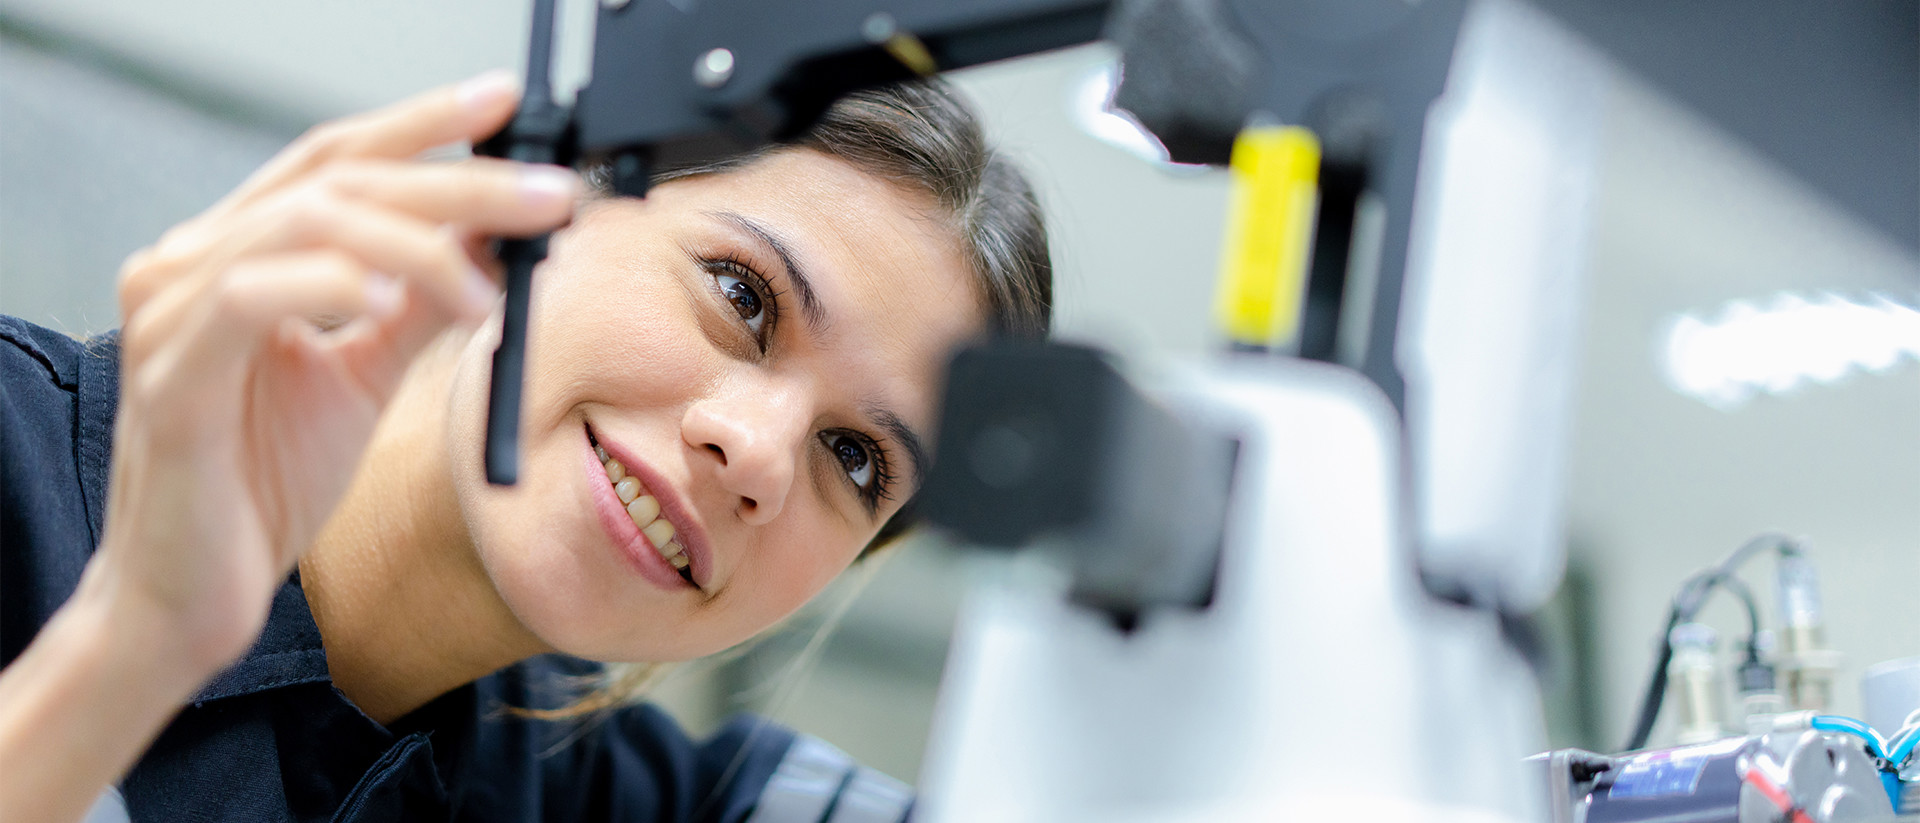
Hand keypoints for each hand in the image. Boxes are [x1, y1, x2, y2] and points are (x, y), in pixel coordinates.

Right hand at [93, 70, 579, 672]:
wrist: (193, 597)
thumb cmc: (265, 484)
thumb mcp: (366, 374)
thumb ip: (421, 302)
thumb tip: (493, 237)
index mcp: (234, 253)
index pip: (333, 158)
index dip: (421, 124)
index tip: (505, 104)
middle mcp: (190, 264)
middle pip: (337, 181)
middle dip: (458, 183)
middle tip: (549, 198)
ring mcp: (171, 315)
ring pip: (305, 223)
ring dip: (418, 244)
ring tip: (490, 290)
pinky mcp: (170, 377)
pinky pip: (249, 298)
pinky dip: (330, 286)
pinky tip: (390, 302)